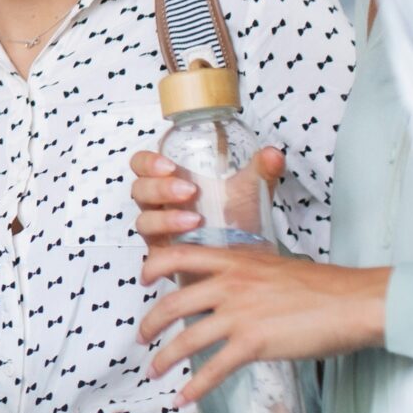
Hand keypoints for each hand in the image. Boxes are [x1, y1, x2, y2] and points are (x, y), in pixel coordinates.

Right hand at [129, 145, 284, 244]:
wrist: (248, 256)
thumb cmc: (239, 218)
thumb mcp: (252, 190)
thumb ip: (262, 170)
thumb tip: (273, 153)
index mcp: (170, 181)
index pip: (142, 165)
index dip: (148, 163)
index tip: (170, 165)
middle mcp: (159, 205)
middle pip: (139, 190)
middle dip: (160, 189)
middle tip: (189, 191)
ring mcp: (160, 232)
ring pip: (143, 221)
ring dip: (166, 219)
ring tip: (195, 221)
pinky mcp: (165, 259)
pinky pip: (153, 254)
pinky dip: (169, 248)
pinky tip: (191, 244)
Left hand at [136, 246, 387, 400]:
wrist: (354, 302)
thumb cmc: (324, 287)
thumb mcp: (274, 267)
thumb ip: (248, 275)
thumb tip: (233, 286)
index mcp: (235, 261)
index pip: (178, 255)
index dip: (153, 267)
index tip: (143, 279)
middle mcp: (230, 284)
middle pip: (172, 302)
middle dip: (150, 323)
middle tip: (142, 336)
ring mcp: (239, 314)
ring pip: (186, 338)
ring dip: (164, 358)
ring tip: (153, 371)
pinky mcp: (253, 343)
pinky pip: (213, 369)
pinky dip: (194, 387)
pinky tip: (184, 398)